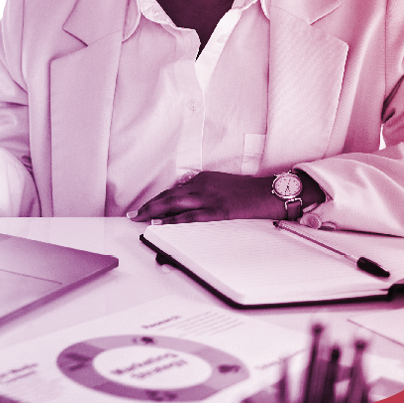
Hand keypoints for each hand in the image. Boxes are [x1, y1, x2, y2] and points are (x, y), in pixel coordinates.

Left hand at [128, 171, 282, 222]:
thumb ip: (204, 191)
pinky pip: (191, 216)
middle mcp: (203, 185)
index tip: (143, 207)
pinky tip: (162, 224)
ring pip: (175, 203)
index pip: (173, 190)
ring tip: (140, 219)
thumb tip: (187, 203)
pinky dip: (174, 220)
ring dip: (155, 211)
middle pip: (169, 195)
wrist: (271, 192)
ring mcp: (210, 197)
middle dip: (149, 205)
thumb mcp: (222, 185)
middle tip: (133, 214)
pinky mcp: (219, 210)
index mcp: (203, 179)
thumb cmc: (249, 191)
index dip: (157, 199)